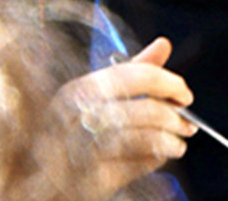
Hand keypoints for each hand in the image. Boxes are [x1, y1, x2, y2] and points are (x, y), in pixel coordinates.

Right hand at [53, 38, 193, 200]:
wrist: (39, 184)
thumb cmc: (69, 137)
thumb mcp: (95, 99)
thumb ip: (132, 72)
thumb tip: (164, 44)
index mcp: (77, 91)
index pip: (135, 75)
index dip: (169, 83)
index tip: (185, 94)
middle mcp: (76, 117)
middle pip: (145, 109)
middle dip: (174, 116)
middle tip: (188, 122)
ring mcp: (81, 148)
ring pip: (145, 137)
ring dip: (170, 139)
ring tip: (178, 143)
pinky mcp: (89, 178)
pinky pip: (137, 163)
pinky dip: (157, 158)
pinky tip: (162, 155)